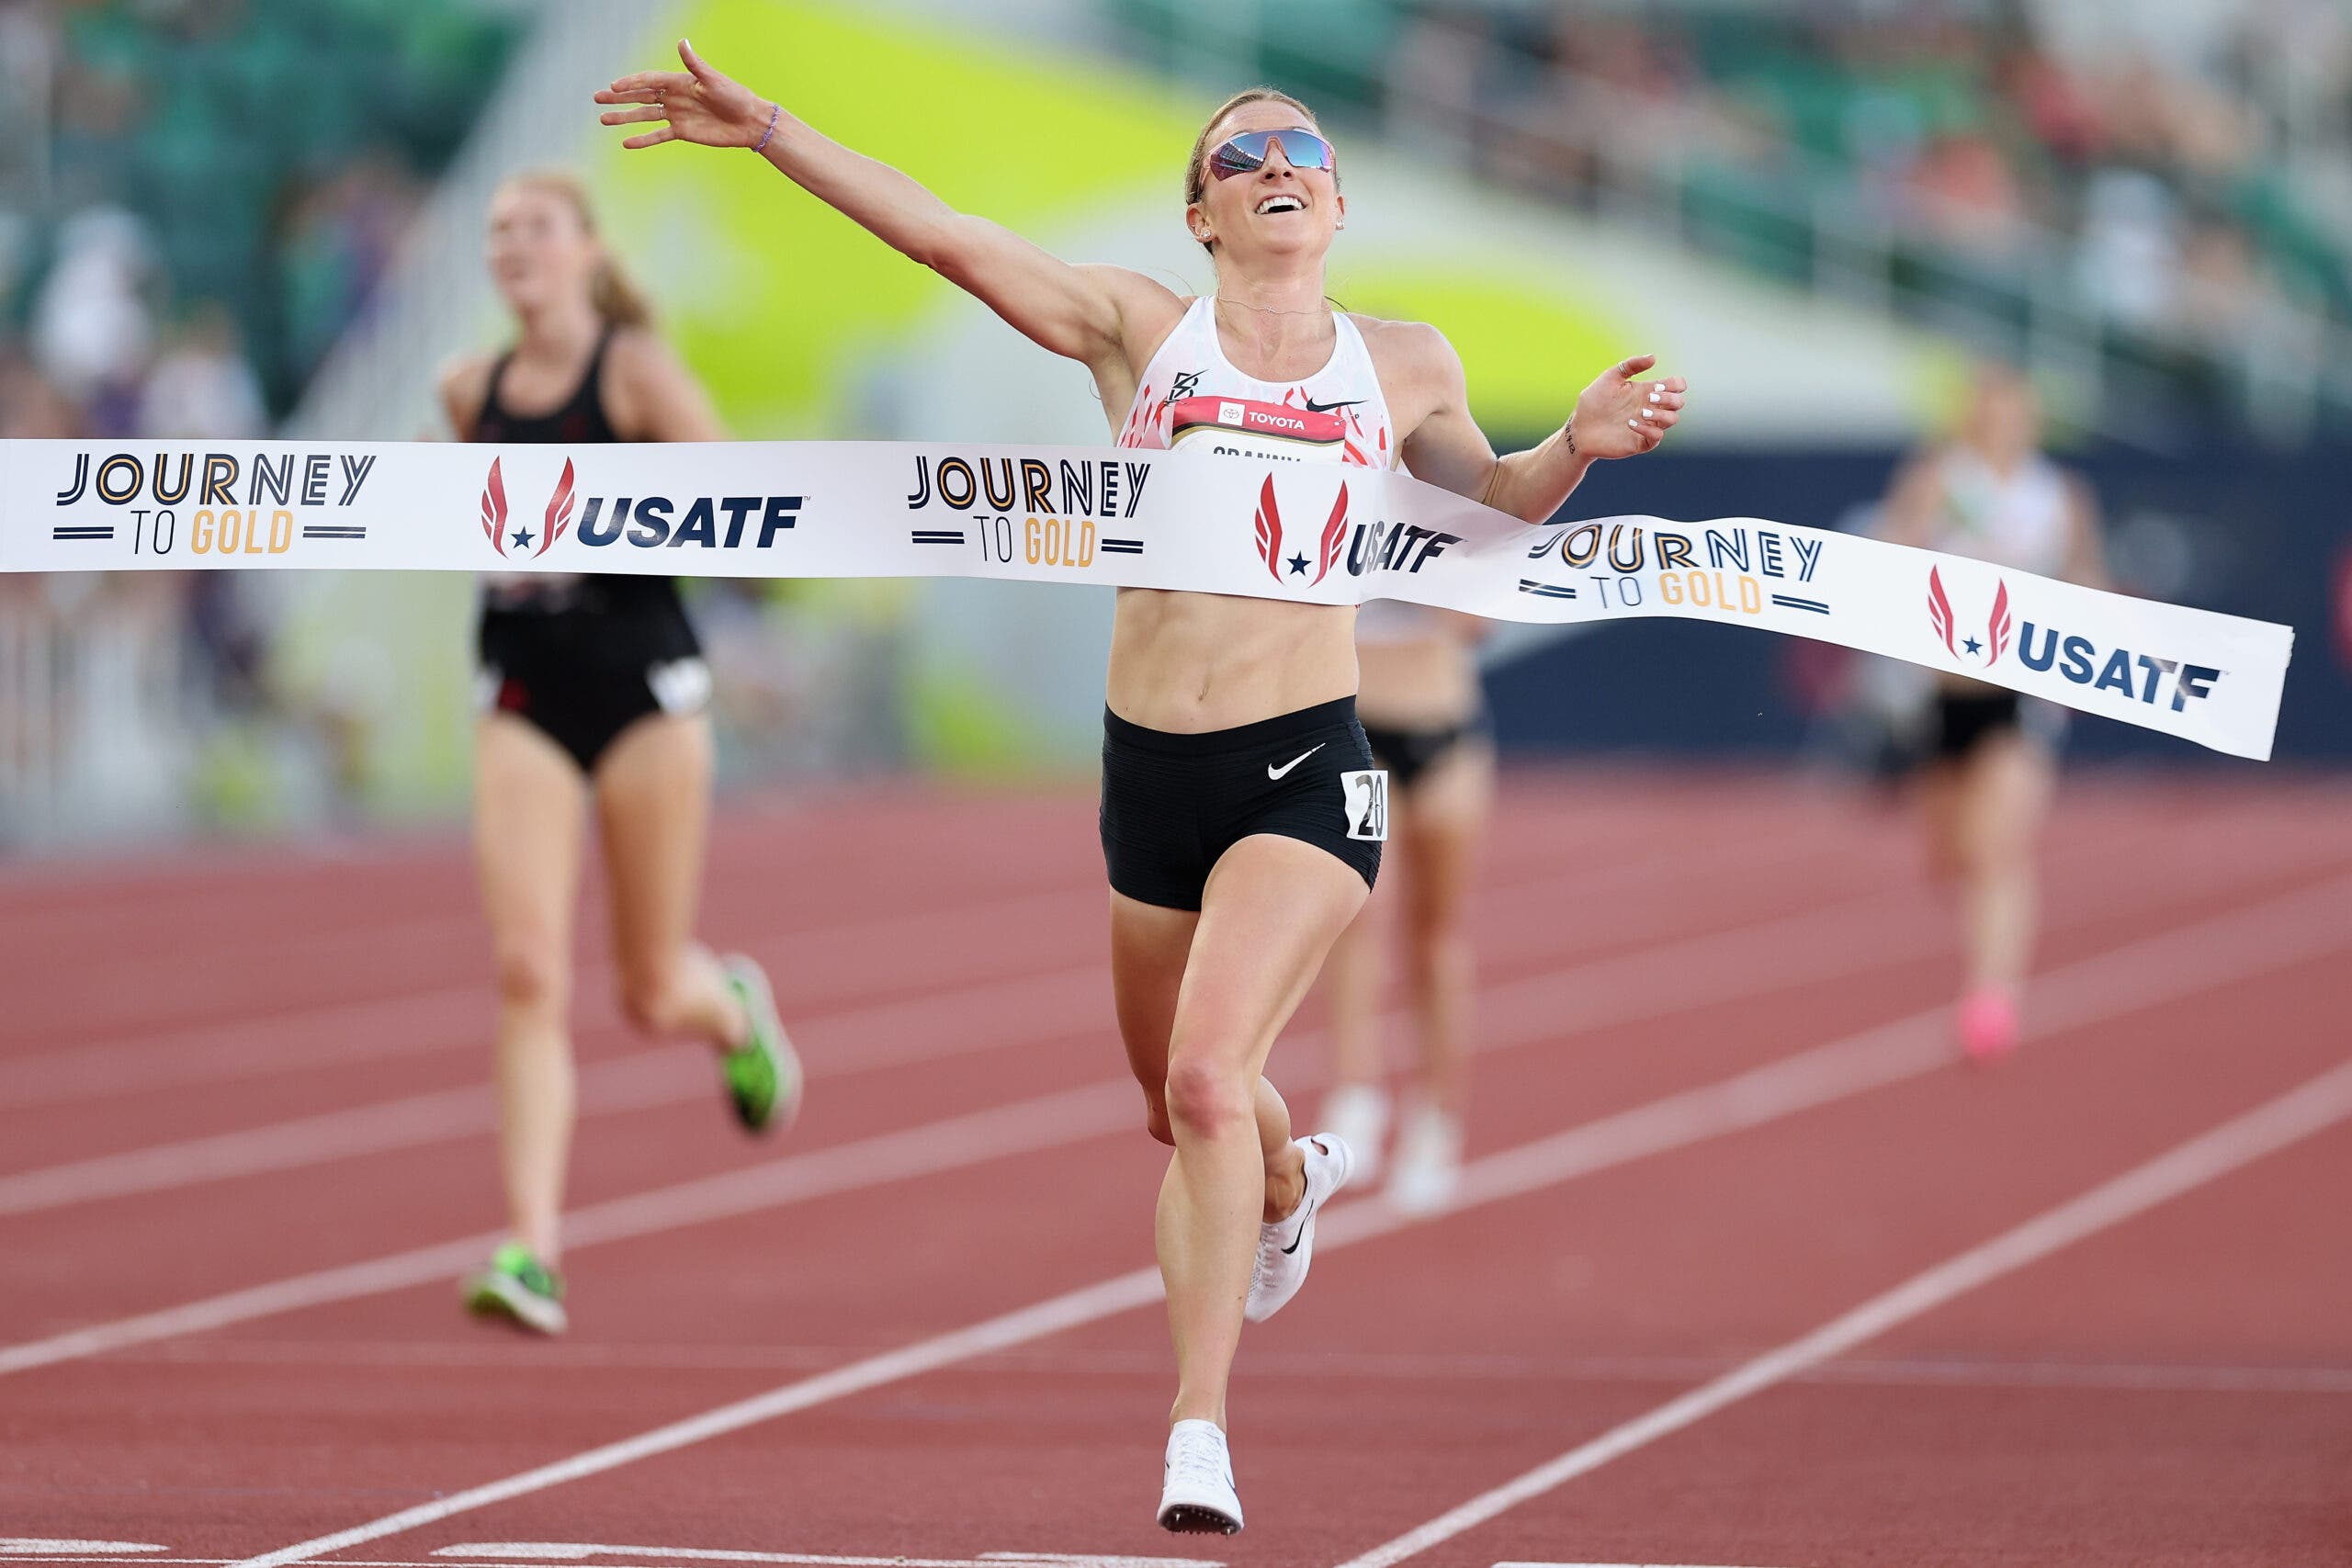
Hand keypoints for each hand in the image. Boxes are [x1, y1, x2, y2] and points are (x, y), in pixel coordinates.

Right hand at [596, 39, 773, 150]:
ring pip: (644, 115)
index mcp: (679, 81)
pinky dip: (643, 139)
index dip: (631, 83)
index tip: (613, 86)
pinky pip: (658, 135)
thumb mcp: (713, 80)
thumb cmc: (735, 97)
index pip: (648, 81)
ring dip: (624, 117)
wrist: (750, 122)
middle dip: (618, 97)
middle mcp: (674, 97)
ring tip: (603, 119)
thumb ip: (694, 64)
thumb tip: (682, 42)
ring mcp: (676, 115)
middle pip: (640, 96)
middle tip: (596, 98)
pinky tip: (626, 142)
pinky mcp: (682, 132)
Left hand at [1570, 353, 1686, 459]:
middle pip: (1679, 403)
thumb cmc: (1593, 402)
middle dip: (1670, 398)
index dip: (1676, 384)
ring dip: (1662, 414)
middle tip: (1649, 397)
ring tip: (1641, 412)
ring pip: (1672, 419)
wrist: (1579, 428)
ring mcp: (1647, 425)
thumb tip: (1654, 357)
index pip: (1676, 386)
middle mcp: (1650, 408)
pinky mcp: (1640, 442)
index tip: (1658, 385)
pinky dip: (1649, 430)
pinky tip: (1631, 424)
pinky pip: (1656, 437)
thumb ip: (1630, 365)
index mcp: (1646, 391)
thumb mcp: (1610, 378)